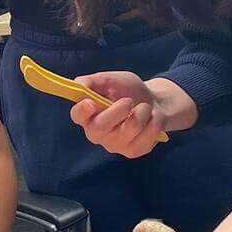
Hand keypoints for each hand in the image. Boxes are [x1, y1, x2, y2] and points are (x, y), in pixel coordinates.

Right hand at [70, 74, 195, 157]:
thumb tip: (79, 84)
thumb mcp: (111, 80)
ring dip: (143, 111)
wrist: (154, 103)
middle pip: (101, 126)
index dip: (82, 110)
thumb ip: (93, 82)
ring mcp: (115, 145)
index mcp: (88, 114)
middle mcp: (97, 133)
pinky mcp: (133, 151)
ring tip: (144, 107)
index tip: (91, 102)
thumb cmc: (128, 91)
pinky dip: (154, 121)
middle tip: (129, 100)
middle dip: (119, 110)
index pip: (78, 115)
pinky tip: (151, 119)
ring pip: (130, 128)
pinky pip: (147, 135)